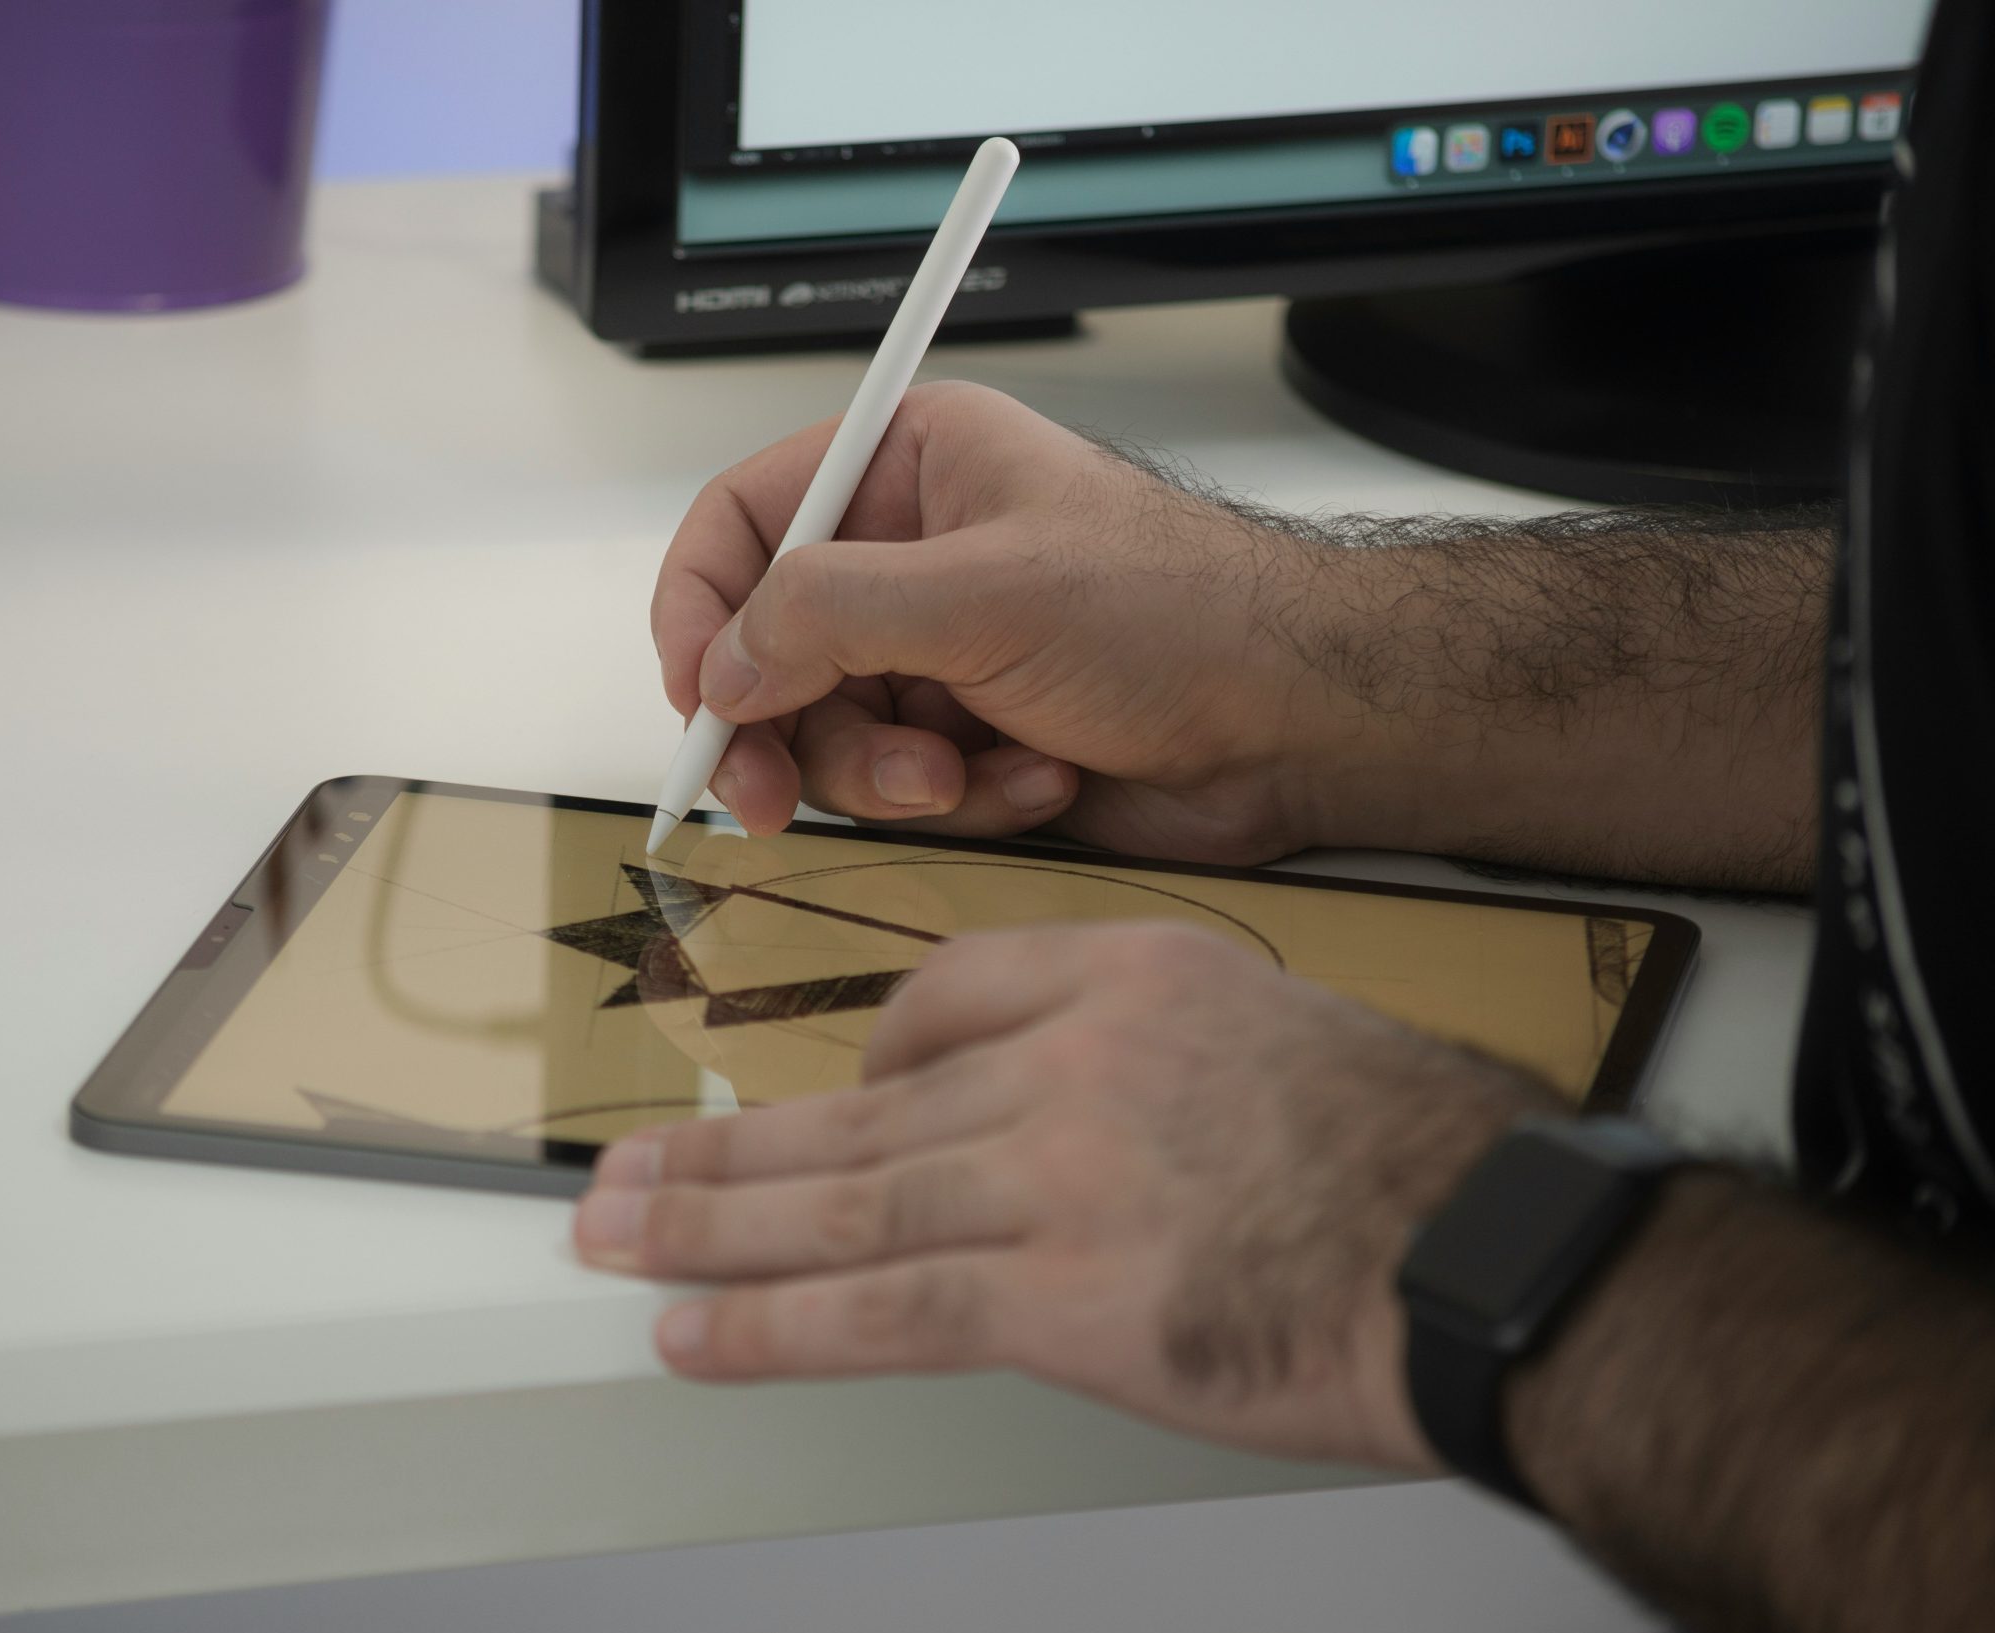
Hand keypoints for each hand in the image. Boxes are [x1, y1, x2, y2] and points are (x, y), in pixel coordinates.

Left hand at [571, 923, 1563, 1469]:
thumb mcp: (1284, 1041)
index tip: (818, 1099)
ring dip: (712, 1228)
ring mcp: (1060, 1175)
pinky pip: (882, 1308)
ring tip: (616, 1242)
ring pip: (845, 1199)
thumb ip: (1150, 1066)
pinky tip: (697, 1334)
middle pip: (859, 1105)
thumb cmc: (1420, 1167)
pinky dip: (773, 1323)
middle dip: (724, 1152)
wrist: (1496, 1263)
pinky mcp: (1065, 1297)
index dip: (862, 1061)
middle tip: (620, 1176)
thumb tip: (1071, 1131)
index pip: (941, 998)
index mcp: (1129, 976)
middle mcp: (1073, 1061)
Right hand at [653, 382, 1350, 863]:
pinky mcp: (974, 740)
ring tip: (964, 777)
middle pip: (770, 652)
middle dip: (786, 731)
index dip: (700, 612)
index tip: (695, 698)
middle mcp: (914, 557)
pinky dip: (961, 801)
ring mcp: (944, 654)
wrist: (1299, 724)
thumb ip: (831, 617)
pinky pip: (904, 789)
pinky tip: (1039, 780)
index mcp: (911, 469)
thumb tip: (723, 664)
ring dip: (890, 777)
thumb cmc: (1182, 615)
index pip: (746, 523)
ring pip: (832, 737)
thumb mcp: (985, 593)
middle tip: (772, 798)